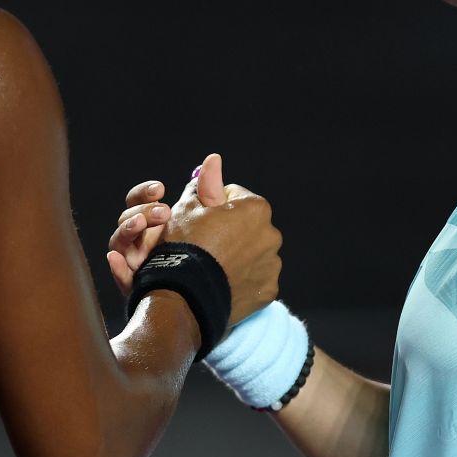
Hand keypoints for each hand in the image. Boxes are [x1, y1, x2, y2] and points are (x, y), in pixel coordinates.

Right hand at [105, 158, 222, 293]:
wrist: (217, 294)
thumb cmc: (214, 252)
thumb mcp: (210, 217)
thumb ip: (208, 190)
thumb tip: (213, 159)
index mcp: (154, 223)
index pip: (141, 202)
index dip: (146, 195)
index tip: (159, 190)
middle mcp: (142, 243)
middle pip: (129, 220)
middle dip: (142, 210)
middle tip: (163, 212)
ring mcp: (139, 267)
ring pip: (120, 244)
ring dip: (127, 231)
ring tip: (142, 225)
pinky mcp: (140, 289)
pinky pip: (124, 279)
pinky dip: (119, 269)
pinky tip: (116, 260)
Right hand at [107, 153, 280, 326]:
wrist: (185, 295)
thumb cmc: (185, 246)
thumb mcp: (188, 208)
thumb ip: (206, 183)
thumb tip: (214, 160)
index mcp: (255, 208)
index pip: (234, 197)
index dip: (213, 206)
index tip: (201, 220)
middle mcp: (271, 234)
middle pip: (247, 226)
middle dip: (230, 231)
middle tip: (205, 245)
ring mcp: (272, 265)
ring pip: (253, 253)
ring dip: (238, 255)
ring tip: (213, 266)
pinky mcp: (268, 290)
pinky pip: (255, 279)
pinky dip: (243, 280)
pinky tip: (223, 282)